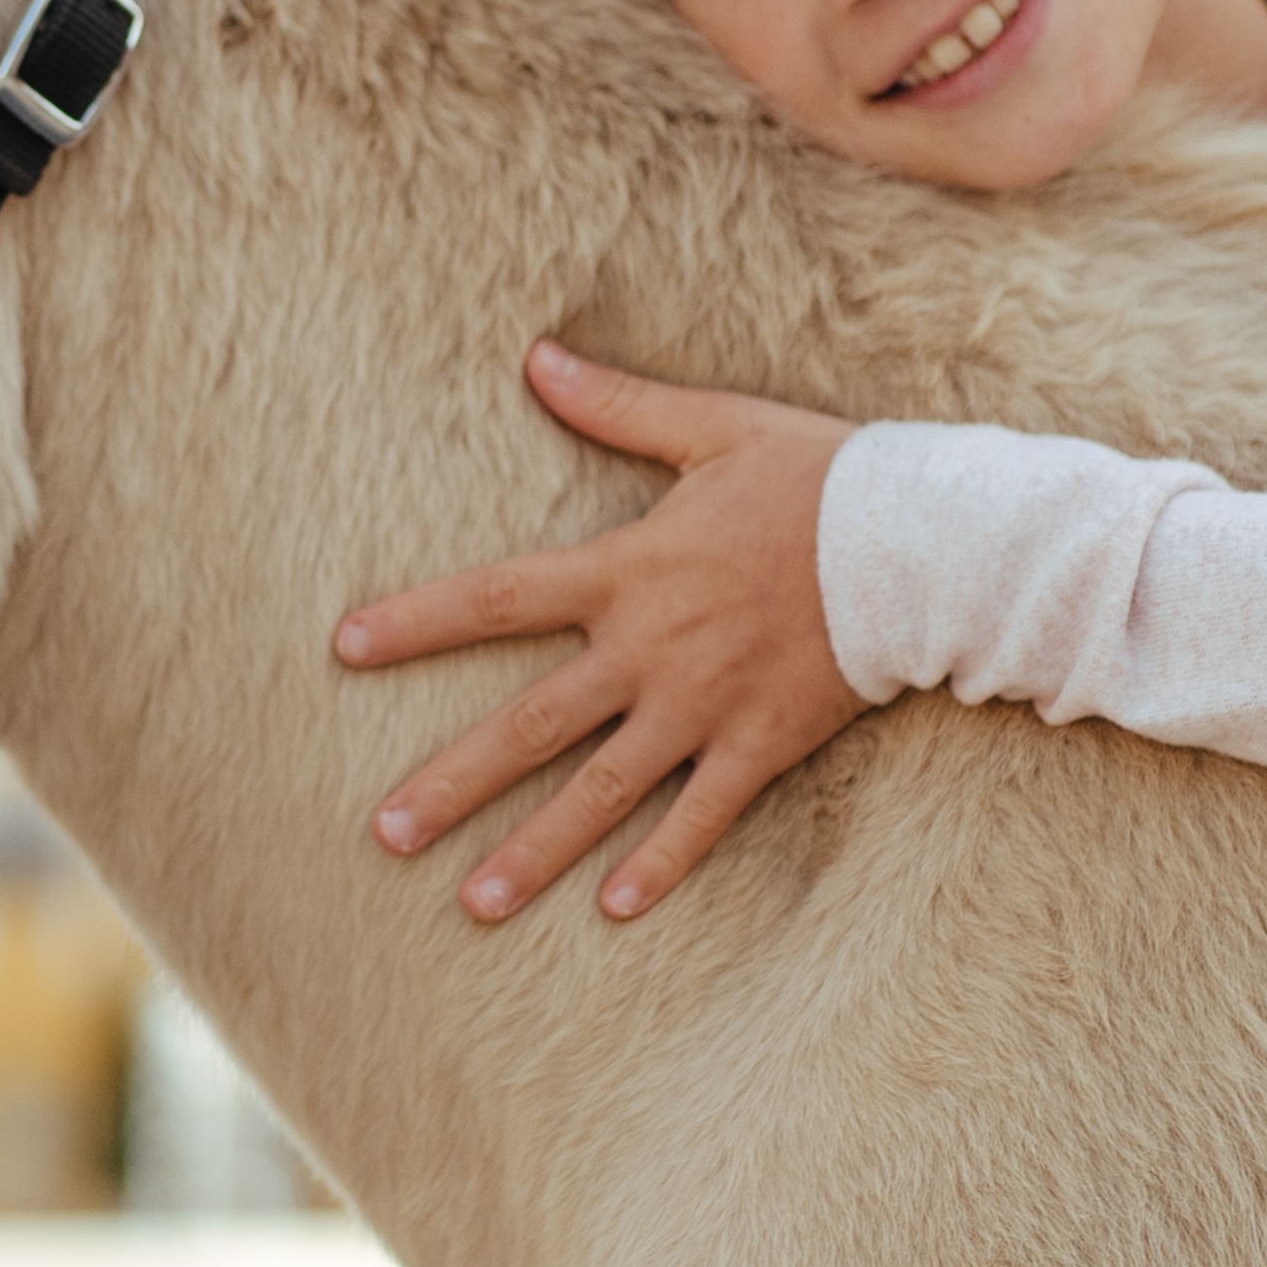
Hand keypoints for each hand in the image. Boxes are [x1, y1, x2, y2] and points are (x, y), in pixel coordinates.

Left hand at [334, 341, 868, 922]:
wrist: (920, 544)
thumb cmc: (816, 476)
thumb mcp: (712, 427)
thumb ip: (617, 405)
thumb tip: (536, 357)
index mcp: (626, 571)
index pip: (497, 599)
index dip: (417, 622)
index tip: (345, 648)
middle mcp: (650, 650)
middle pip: (531, 725)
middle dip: (454, 782)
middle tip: (383, 833)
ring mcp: (703, 707)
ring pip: (602, 791)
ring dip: (536, 849)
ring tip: (473, 904)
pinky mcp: (761, 744)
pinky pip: (701, 817)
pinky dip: (659, 864)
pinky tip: (613, 909)